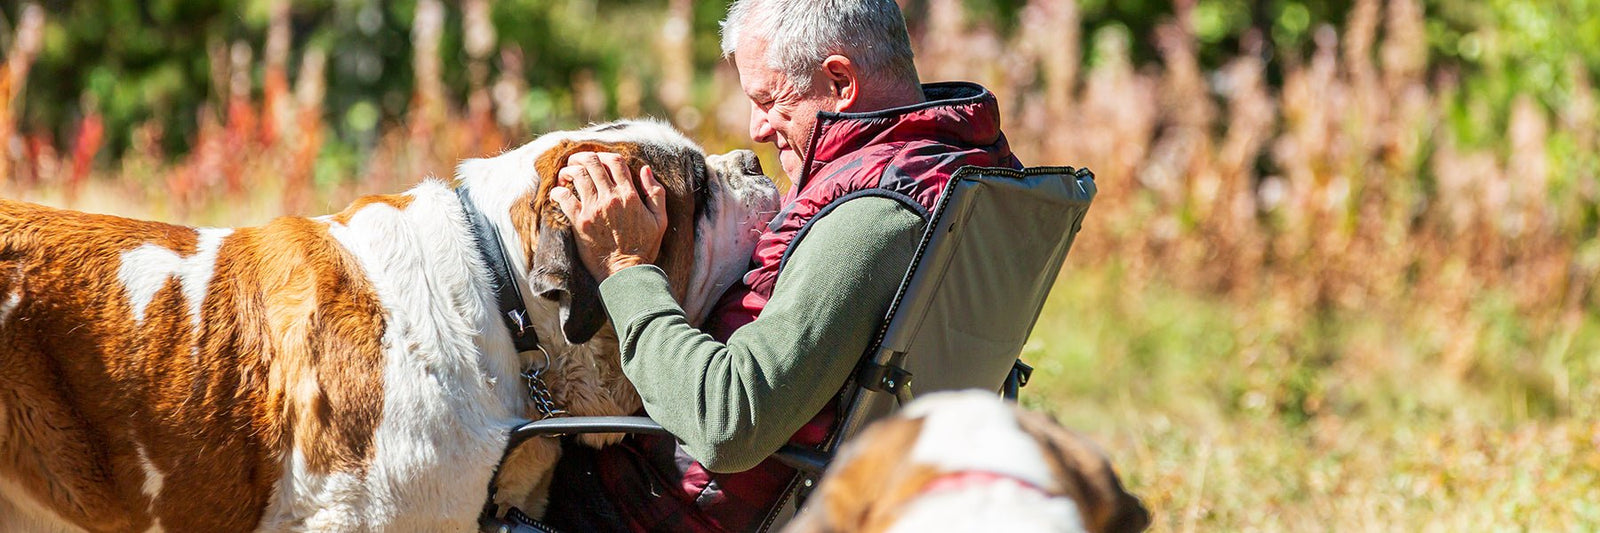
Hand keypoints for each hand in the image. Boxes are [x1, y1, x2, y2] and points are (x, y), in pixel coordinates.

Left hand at [549, 151, 668, 281]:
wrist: (626, 272)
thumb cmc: (644, 248)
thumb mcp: (660, 219)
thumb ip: (656, 192)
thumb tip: (645, 170)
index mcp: (630, 195)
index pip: (615, 161)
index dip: (604, 155)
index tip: (598, 159)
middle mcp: (610, 197)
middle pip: (592, 163)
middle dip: (581, 157)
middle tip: (576, 161)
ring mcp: (593, 209)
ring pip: (576, 175)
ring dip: (568, 170)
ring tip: (566, 175)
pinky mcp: (579, 222)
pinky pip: (563, 198)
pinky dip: (558, 191)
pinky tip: (558, 193)